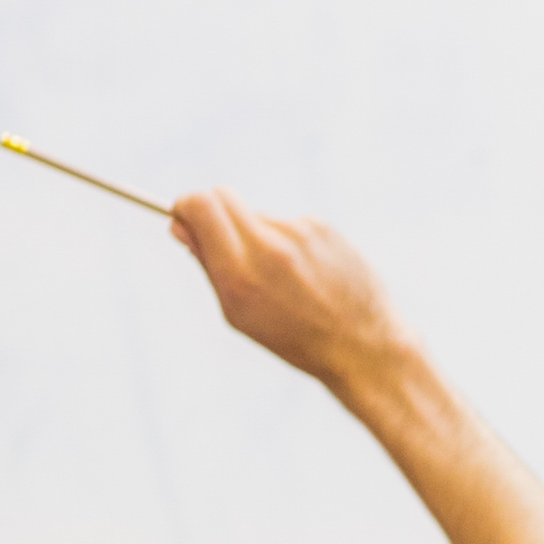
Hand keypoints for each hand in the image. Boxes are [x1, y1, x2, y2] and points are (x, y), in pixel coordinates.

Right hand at [170, 191, 419, 402]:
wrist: (362, 346)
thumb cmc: (294, 338)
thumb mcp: (239, 313)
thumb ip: (208, 264)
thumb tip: (181, 224)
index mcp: (240, 274)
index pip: (200, 205)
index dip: (187, 206)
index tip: (187, 219)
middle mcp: (269, 246)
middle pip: (223, 197)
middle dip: (214, 213)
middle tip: (224, 243)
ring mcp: (299, 232)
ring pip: (259, 215)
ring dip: (259, 237)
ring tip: (285, 279)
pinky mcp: (323, 226)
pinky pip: (290, 225)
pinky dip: (290, 243)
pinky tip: (309, 275)